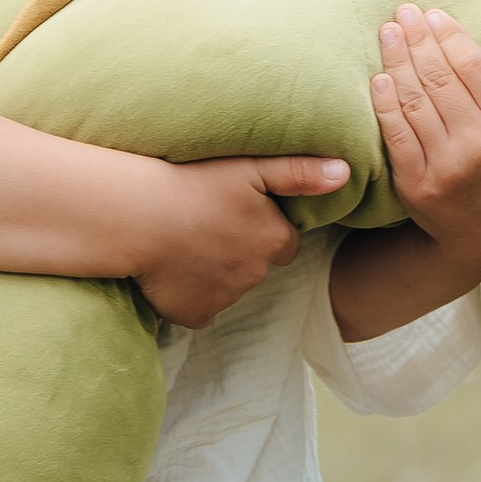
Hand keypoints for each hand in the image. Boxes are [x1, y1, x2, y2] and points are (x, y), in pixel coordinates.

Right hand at [129, 150, 350, 327]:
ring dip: (215, 272)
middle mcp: (256, 274)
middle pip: (257, 266)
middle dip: (240, 251)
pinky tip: (172, 270)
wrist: (135, 215)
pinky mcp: (195, 315)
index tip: (237, 213)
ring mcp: (225, 298)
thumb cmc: (191, 182)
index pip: (283, 242)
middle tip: (208, 225)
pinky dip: (190, 294)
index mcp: (274, 240)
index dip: (263, 228)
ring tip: (185, 243)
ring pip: (229, 287)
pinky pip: (200, 308)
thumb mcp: (249, 167)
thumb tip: (345, 173)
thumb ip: (299, 172)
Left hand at [370, 4, 480, 268]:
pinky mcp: (416, 182)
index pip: (475, 67)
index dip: (451, 36)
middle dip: (418, 39)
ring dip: (397, 61)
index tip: (433, 14)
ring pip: (415, 100)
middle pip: (440, 77)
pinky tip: (379, 77)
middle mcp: (479, 143)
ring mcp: (446, 164)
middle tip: (403, 12)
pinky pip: (397, 132)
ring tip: (388, 33)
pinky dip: (385, 102)